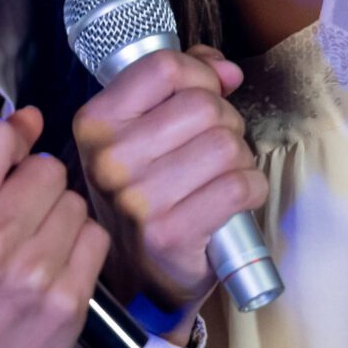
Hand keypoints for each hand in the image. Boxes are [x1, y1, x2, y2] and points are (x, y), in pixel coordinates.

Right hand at [0, 109, 109, 347]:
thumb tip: (28, 117)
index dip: (10, 144)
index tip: (10, 164)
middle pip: (47, 168)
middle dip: (38, 187)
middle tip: (19, 221)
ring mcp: (32, 272)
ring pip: (76, 201)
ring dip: (62, 217)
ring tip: (35, 249)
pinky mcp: (69, 297)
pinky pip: (96, 236)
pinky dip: (82, 247)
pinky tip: (57, 268)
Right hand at [72, 45, 266, 326]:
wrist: (141, 279)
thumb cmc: (147, 195)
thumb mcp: (142, 133)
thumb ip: (180, 84)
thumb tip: (224, 69)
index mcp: (95, 124)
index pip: (164, 68)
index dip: (200, 76)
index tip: (206, 94)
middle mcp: (109, 159)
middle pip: (203, 105)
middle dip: (225, 122)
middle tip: (215, 148)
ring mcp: (137, 199)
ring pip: (226, 144)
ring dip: (240, 158)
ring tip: (222, 176)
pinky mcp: (171, 233)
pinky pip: (240, 185)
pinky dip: (251, 188)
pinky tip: (236, 199)